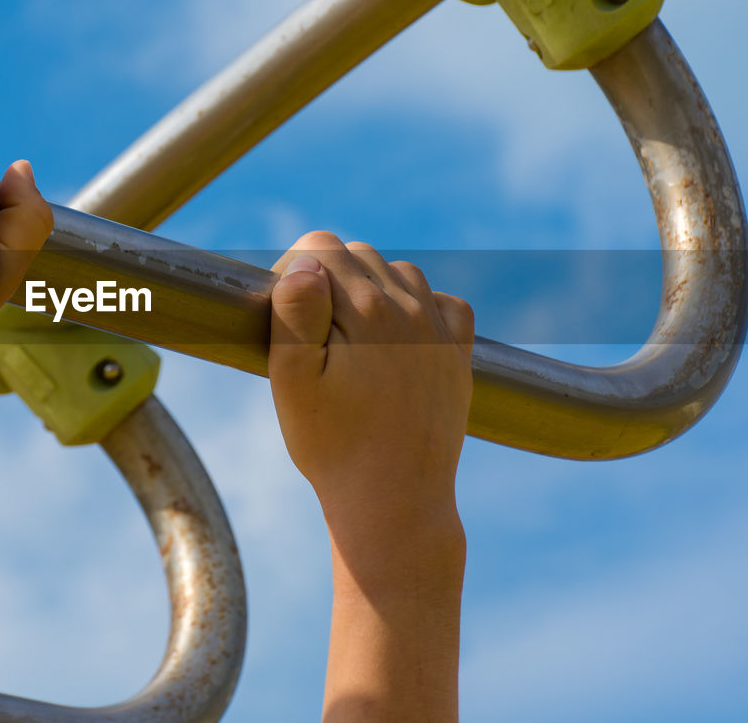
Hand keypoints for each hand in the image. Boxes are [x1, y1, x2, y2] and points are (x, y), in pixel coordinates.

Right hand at [269, 232, 472, 721]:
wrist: (396, 500)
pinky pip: (441, 301)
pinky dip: (418, 309)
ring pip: (399, 272)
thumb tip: (308, 263)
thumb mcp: (293, 381)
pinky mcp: (460, 351)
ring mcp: (441, 328)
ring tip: (352, 345)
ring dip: (372, 292)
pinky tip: (396, 345)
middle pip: (359, 255)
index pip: (320, 246)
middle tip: (316, 339)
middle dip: (331, 280)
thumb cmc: (333, 444)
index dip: (292, 271)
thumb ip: (295, 313)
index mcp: (366, 308)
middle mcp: (411, 307)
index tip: (287, 316)